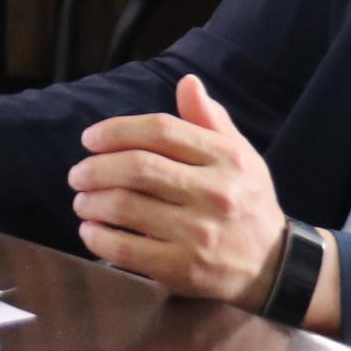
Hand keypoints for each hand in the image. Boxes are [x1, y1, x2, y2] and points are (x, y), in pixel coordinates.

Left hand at [68, 74, 290, 305]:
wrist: (273, 265)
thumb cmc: (247, 200)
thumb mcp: (240, 153)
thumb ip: (209, 118)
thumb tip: (187, 81)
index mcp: (226, 158)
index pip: (161, 130)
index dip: (117, 130)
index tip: (90, 138)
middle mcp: (214, 193)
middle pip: (137, 168)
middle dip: (96, 167)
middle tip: (78, 173)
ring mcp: (198, 233)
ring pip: (126, 207)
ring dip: (91, 202)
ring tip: (82, 200)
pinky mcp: (183, 269)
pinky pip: (126, 249)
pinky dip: (99, 237)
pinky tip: (91, 230)